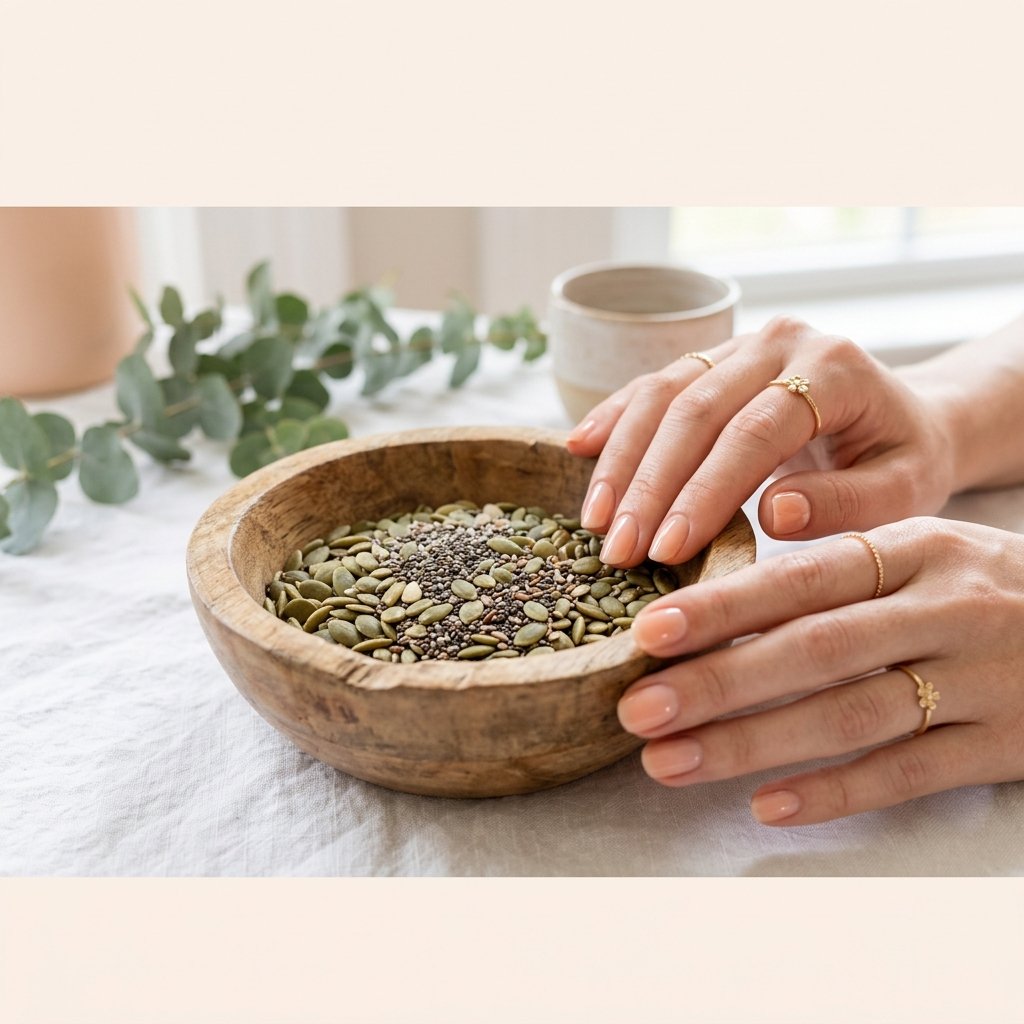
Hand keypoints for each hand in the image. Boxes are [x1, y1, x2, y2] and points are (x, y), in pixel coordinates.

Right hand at [566, 316, 956, 566]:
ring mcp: (738, 345)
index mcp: (833, 366)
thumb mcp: (905, 490)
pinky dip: (613, 418)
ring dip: (621, 459)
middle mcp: (779, 342)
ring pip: (661, 393)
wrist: (902, 417)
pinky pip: (650, 384)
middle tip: (617, 551)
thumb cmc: (903, 460)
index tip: (666, 550)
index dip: (704, 490)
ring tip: (595, 522)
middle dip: (648, 485)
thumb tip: (774, 512)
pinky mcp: (708, 358)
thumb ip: (850, 503)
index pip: (754, 429)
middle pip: (694, 409)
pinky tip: (578, 449)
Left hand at [616, 518, 1023, 824]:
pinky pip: (912, 773)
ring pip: (851, 715)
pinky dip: (836, 790)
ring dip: (752, 743)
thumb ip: (837, 574)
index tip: (647, 632)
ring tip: (671, 762)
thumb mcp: (924, 555)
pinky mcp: (1008, 743)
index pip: (802, 579)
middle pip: (815, 649)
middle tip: (637, 709)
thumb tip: (718, 606)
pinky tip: (769, 806)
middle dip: (717, 682)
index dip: (722, 607)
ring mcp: (981, 679)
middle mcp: (946, 608)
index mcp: (915, 550)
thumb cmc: (985, 588)